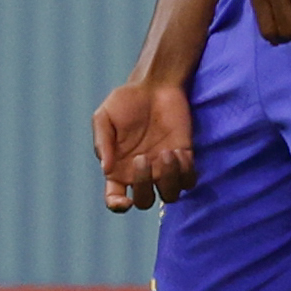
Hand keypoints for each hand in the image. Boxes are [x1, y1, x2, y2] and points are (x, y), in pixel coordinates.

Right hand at [93, 79, 194, 212]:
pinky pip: (189, 180)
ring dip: (169, 180)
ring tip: (166, 153)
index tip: (123, 201)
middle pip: (144, 201)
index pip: (115, 199)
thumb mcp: (104, 117)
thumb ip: (102, 142)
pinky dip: (185, 172)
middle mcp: (142, 174)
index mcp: (118, 168)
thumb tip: (106, 169)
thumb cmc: (126, 100)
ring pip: (170, 195)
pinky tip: (177, 151)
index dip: (118, 206)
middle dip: (144, 186)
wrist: (155, 84)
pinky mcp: (184, 158)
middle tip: (143, 158)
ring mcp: (164, 168)